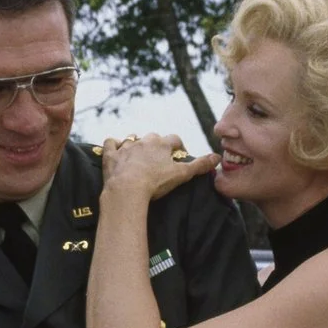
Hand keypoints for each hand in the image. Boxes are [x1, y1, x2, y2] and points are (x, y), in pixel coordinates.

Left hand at [101, 133, 218, 200]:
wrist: (127, 189)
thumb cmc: (156, 182)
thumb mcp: (182, 174)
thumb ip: (199, 165)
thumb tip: (217, 158)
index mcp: (162, 144)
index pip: (174, 140)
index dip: (178, 147)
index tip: (179, 155)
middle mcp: (144, 141)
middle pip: (153, 138)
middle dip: (157, 146)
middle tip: (159, 160)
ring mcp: (126, 147)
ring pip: (133, 139)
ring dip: (136, 145)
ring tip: (139, 157)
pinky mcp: (111, 155)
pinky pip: (110, 143)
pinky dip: (113, 145)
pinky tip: (116, 150)